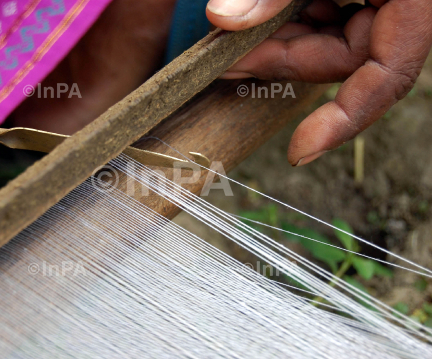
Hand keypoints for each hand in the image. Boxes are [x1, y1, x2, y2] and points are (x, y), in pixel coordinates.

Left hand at [207, 0, 431, 165]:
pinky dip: (297, 19)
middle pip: (343, 60)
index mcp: (416, 0)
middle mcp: (406, 10)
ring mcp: (385, 3)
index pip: (389, 77)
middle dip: (282, 61)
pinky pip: (332, 18)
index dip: (343, 119)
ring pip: (332, 40)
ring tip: (238, 32)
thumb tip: (223, 20)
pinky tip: (264, 14)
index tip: (298, 152)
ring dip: (282, 39)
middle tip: (230, 59)